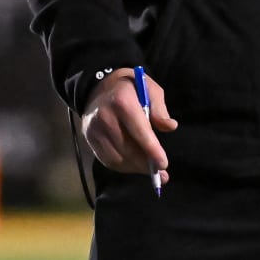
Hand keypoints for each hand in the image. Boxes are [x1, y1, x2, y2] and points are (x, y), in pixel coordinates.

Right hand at [81, 69, 177, 184]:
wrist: (100, 87)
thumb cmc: (131, 89)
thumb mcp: (150, 90)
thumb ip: (160, 109)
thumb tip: (170, 126)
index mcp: (122, 101)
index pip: (138, 130)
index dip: (151, 149)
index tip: (163, 164)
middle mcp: (104, 116)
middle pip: (127, 148)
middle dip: (145, 163)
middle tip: (160, 171)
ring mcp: (94, 129)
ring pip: (117, 158)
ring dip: (135, 168)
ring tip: (150, 170)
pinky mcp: (89, 139)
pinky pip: (108, 160)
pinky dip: (123, 167)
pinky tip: (135, 165)